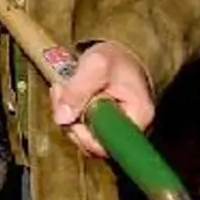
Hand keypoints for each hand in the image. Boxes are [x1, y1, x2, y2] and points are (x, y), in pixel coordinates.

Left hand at [50, 41, 153, 158]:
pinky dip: (68, 112)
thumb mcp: (96, 64)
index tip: (73, 109)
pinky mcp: (103, 126)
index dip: (83, 133)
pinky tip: (66, 93)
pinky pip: (80, 128)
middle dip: (69, 118)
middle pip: (91, 142)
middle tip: (61, 90)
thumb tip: (62, 118)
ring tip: (63, 87)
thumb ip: (79, 89)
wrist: (118, 53)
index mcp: (139, 117)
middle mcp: (130, 130)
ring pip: (82, 136)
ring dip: (65, 113)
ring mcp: (116, 130)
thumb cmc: (114, 58)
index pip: (108, 145)